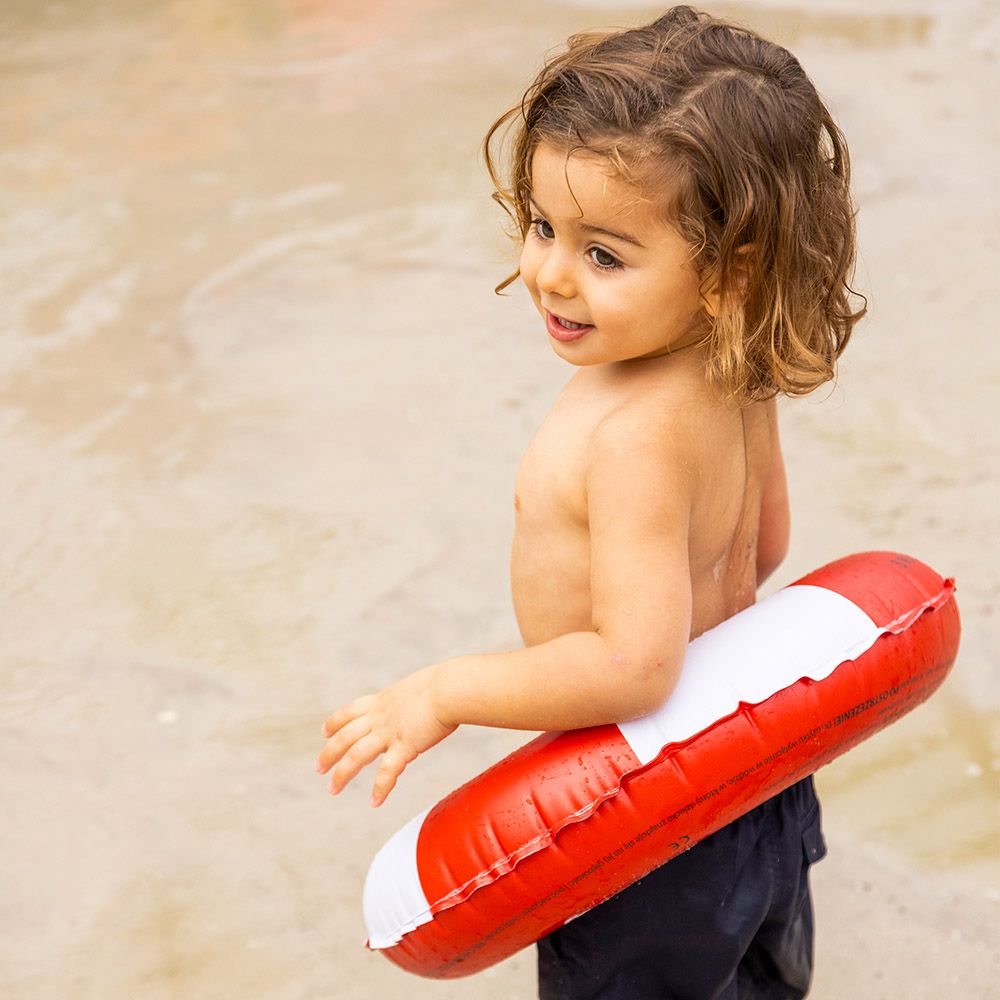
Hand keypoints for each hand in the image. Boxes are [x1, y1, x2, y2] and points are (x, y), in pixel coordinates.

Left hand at [316, 665, 456, 805]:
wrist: (450, 688)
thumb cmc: (446, 684)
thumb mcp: (420, 688)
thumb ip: (413, 701)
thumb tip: (424, 706)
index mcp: (383, 700)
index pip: (350, 711)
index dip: (335, 722)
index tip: (324, 732)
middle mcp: (380, 716)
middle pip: (345, 736)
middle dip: (329, 753)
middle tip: (319, 768)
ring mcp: (389, 732)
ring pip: (356, 755)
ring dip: (342, 774)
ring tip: (332, 789)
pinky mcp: (404, 746)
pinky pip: (387, 772)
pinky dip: (380, 789)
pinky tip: (374, 802)